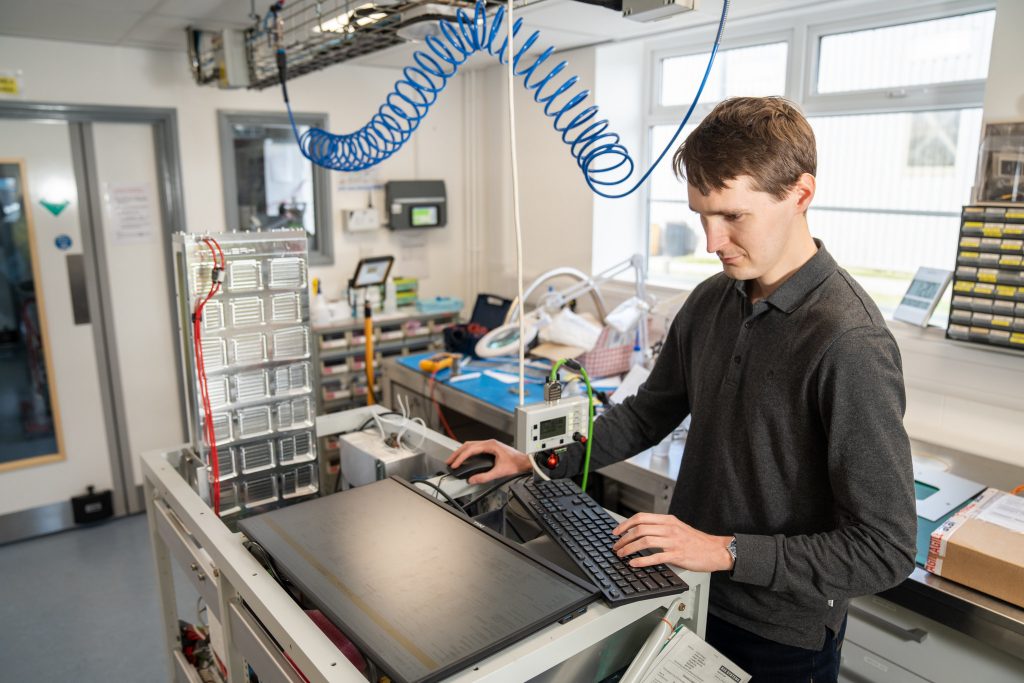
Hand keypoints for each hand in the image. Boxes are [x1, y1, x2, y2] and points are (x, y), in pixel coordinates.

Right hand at [446, 439, 531, 484]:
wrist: (525, 462)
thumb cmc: (516, 464)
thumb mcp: (499, 472)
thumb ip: (485, 477)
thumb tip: (472, 480)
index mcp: (491, 445)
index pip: (470, 450)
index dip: (461, 458)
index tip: (455, 464)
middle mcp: (489, 443)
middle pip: (468, 445)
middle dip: (457, 454)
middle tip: (449, 461)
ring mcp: (489, 444)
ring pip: (470, 445)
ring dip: (461, 452)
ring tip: (454, 460)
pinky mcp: (490, 448)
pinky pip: (475, 448)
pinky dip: (467, 453)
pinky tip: (464, 458)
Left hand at [611, 513, 733, 572]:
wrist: (716, 550)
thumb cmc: (697, 541)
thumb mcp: (678, 528)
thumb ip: (662, 527)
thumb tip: (642, 531)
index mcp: (668, 520)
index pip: (641, 518)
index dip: (625, 524)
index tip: (616, 532)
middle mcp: (669, 528)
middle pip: (640, 529)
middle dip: (624, 538)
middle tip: (616, 546)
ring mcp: (673, 541)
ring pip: (645, 541)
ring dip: (629, 548)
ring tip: (622, 554)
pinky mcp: (677, 555)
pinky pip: (656, 557)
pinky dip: (642, 560)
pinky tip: (634, 563)